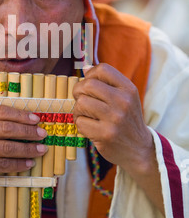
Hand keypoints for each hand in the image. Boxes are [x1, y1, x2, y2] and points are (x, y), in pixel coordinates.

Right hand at [0, 105, 46, 196]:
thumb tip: (21, 118)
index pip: (0, 111)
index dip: (21, 114)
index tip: (35, 119)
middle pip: (6, 128)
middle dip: (28, 131)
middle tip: (42, 134)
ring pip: (7, 147)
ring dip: (27, 148)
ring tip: (41, 149)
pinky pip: (3, 164)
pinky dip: (18, 163)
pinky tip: (29, 162)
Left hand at [73, 63, 153, 178]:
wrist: (139, 149)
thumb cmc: (127, 119)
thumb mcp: (125, 97)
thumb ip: (106, 82)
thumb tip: (85, 68)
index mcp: (128, 89)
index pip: (102, 69)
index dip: (90, 75)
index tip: (90, 85)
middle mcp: (123, 102)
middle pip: (87, 85)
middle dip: (78, 92)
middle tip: (82, 101)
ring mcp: (115, 119)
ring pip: (81, 103)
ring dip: (78, 110)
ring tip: (86, 115)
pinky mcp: (105, 135)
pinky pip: (80, 122)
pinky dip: (80, 125)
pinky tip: (90, 128)